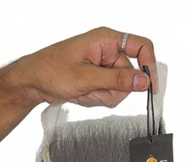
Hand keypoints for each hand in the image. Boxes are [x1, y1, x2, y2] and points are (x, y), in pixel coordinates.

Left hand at [11, 26, 155, 107]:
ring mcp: (105, 65)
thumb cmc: (51, 71)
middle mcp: (109, 50)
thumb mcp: (85, 77)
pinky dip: (99, 98)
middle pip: (131, 75)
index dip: (149, 66)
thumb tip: (142, 81)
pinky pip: (112, 94)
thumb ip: (116, 79)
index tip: (150, 87)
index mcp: (106, 40)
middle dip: (115, 89)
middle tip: (94, 89)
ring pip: (122, 89)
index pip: (142, 46)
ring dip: (104, 96)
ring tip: (85, 91)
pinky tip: (84, 94)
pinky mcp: (101, 78)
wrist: (34, 81)